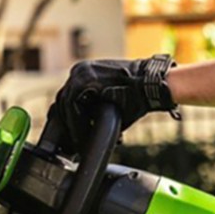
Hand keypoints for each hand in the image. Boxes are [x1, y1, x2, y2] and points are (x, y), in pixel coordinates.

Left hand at [44, 55, 178, 152]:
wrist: (151, 85)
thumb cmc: (136, 95)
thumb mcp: (111, 100)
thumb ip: (95, 111)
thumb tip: (87, 131)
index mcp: (85, 73)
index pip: (68, 99)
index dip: (69, 120)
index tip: (72, 136)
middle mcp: (79, 70)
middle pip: (63, 102)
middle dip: (68, 125)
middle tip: (73, 143)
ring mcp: (81, 73)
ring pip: (66, 105)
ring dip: (72, 127)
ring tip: (78, 143)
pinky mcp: (85, 81)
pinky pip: (72, 106)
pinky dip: (76, 123)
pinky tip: (81, 136)